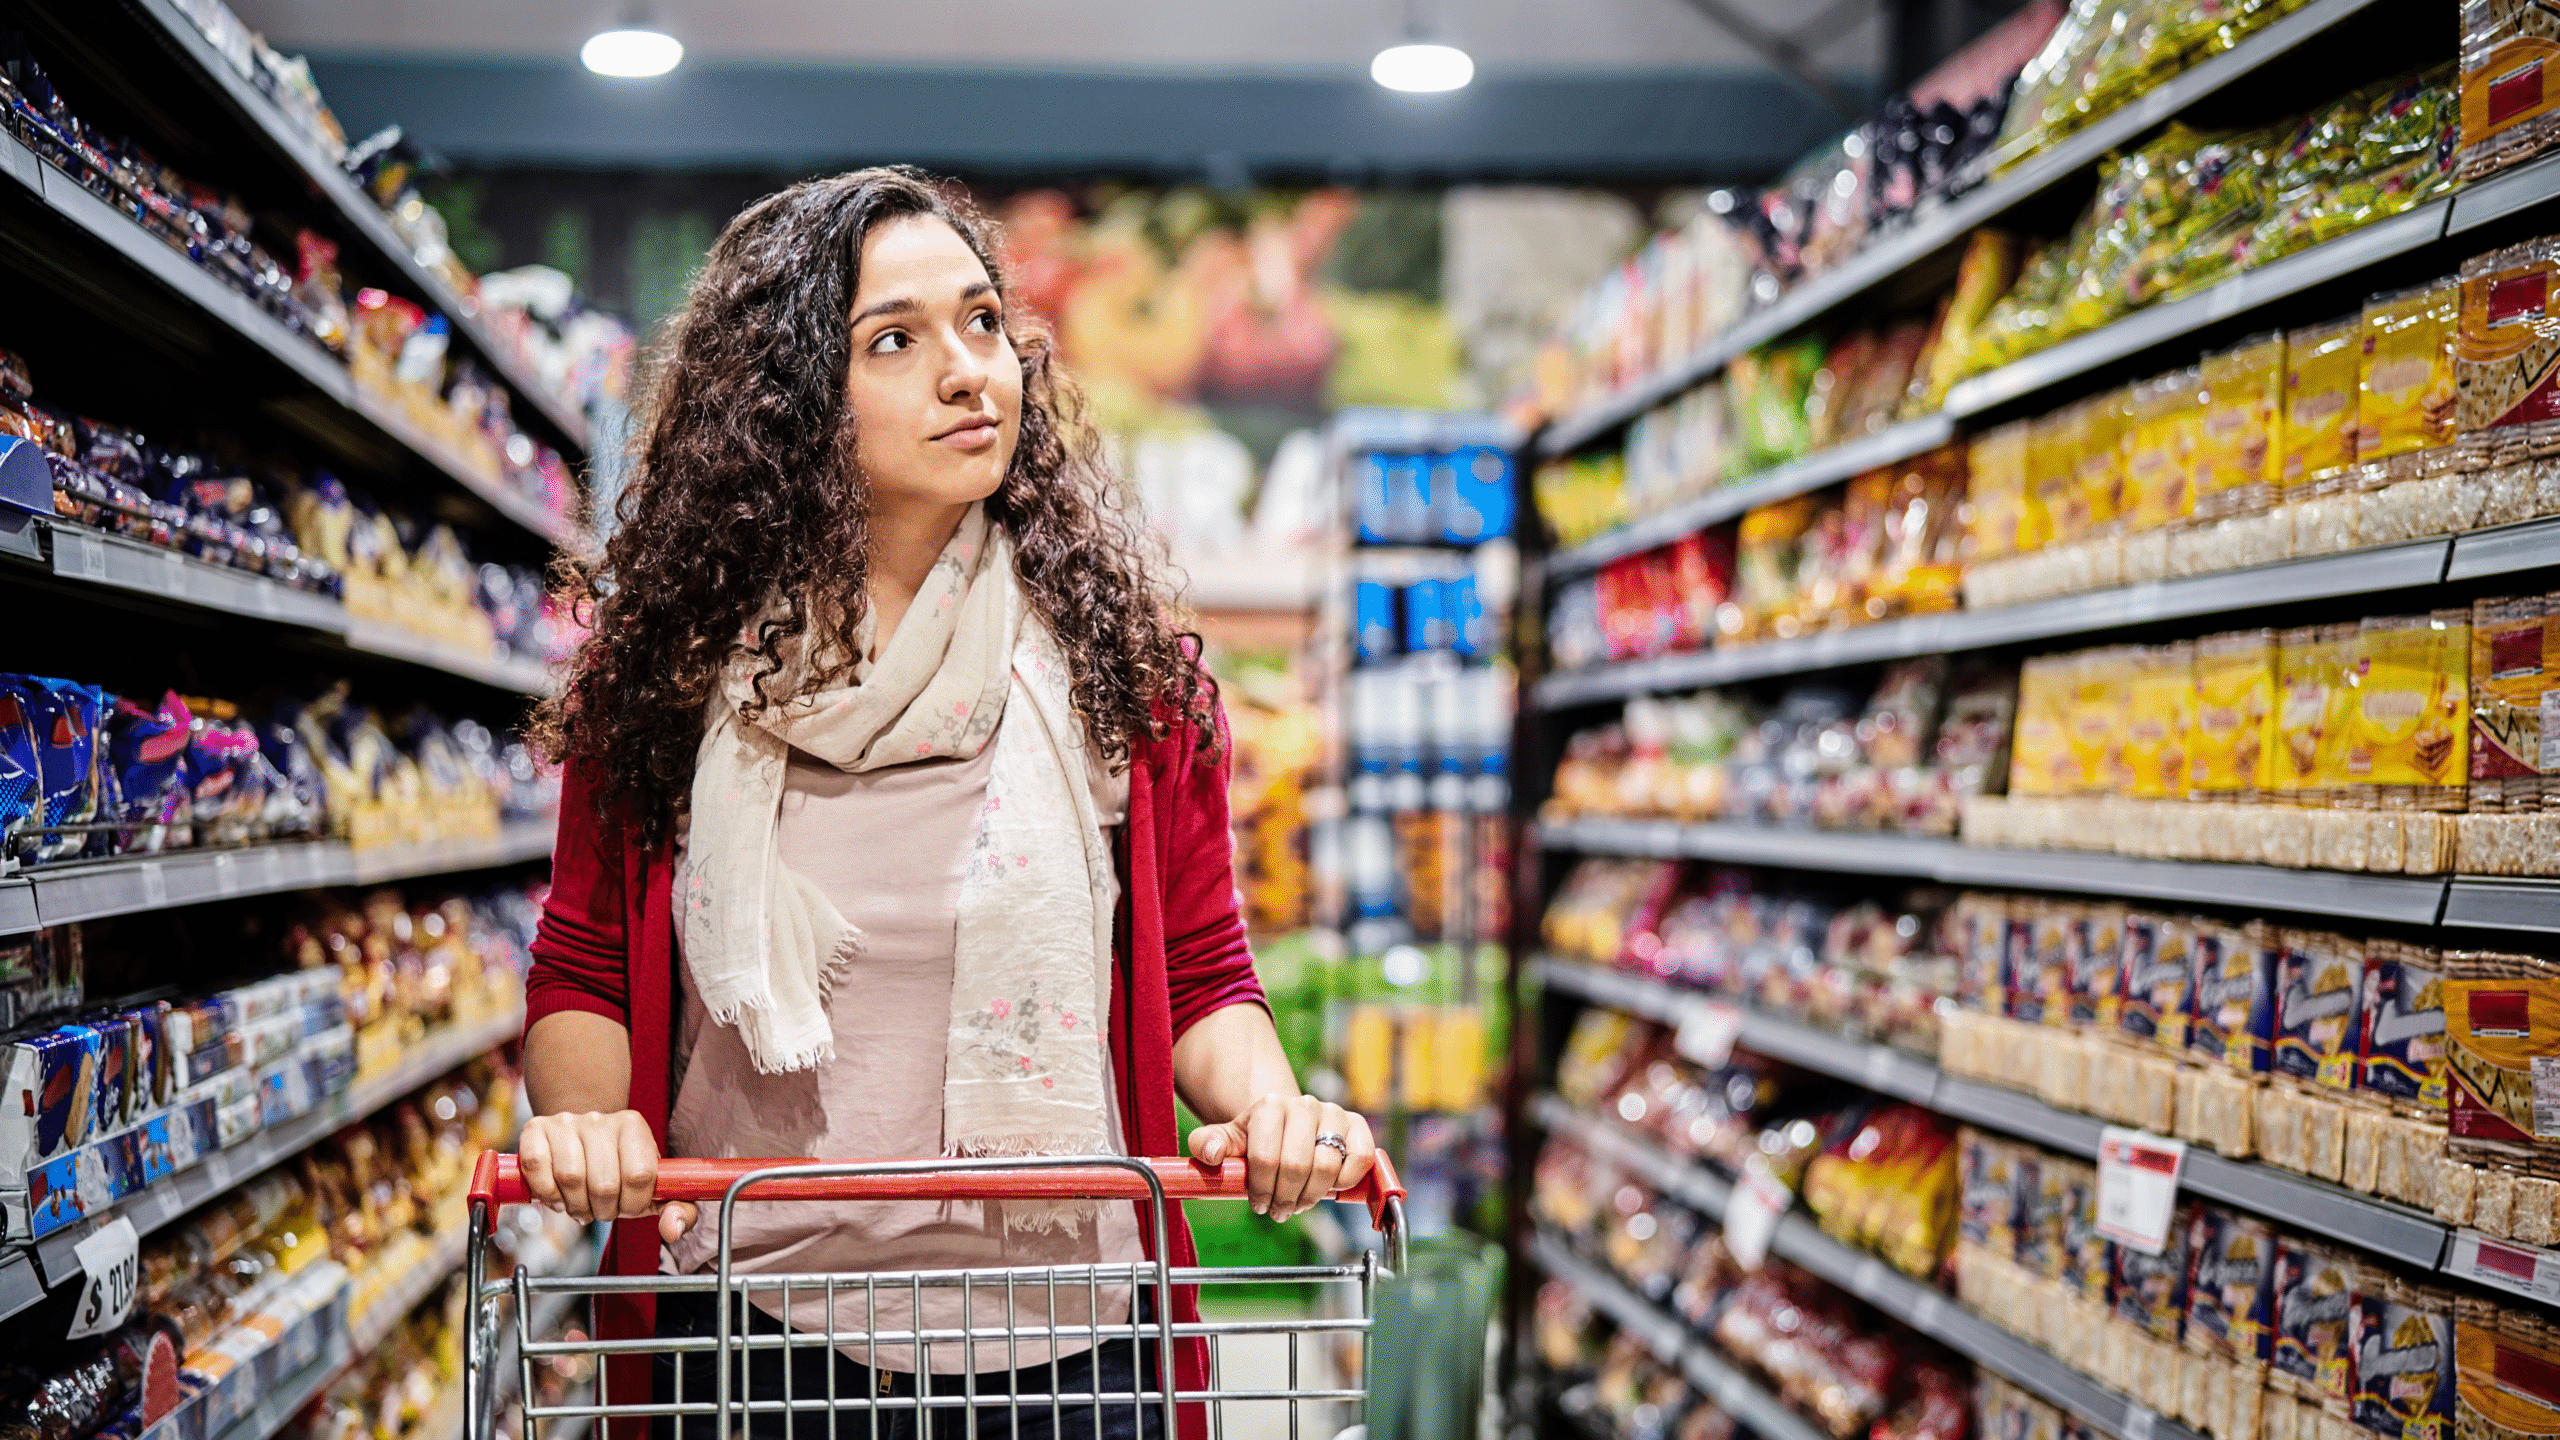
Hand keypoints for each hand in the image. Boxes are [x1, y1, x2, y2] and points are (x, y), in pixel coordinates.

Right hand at [517, 1109, 698, 1242]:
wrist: (579, 1141)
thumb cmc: (618, 1169)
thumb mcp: (654, 1188)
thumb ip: (677, 1209)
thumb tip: (673, 1229)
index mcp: (634, 1127)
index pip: (639, 1175)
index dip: (632, 1204)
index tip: (627, 1207)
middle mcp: (600, 1119)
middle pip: (604, 1183)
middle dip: (602, 1211)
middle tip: (600, 1209)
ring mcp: (566, 1122)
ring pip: (570, 1177)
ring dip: (574, 1205)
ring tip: (579, 1203)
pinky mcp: (535, 1128)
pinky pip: (537, 1166)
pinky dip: (545, 1192)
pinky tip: (555, 1194)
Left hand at [1187, 1094, 1374, 1222]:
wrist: (1288, 1123)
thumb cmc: (1258, 1138)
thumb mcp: (1229, 1140)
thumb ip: (1208, 1144)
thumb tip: (1211, 1153)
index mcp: (1270, 1105)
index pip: (1265, 1157)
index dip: (1261, 1189)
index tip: (1258, 1204)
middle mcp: (1304, 1104)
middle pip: (1297, 1166)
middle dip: (1286, 1198)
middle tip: (1279, 1210)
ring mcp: (1333, 1113)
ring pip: (1328, 1167)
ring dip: (1312, 1195)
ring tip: (1299, 1201)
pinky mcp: (1358, 1126)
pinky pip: (1359, 1160)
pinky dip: (1345, 1181)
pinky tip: (1329, 1186)